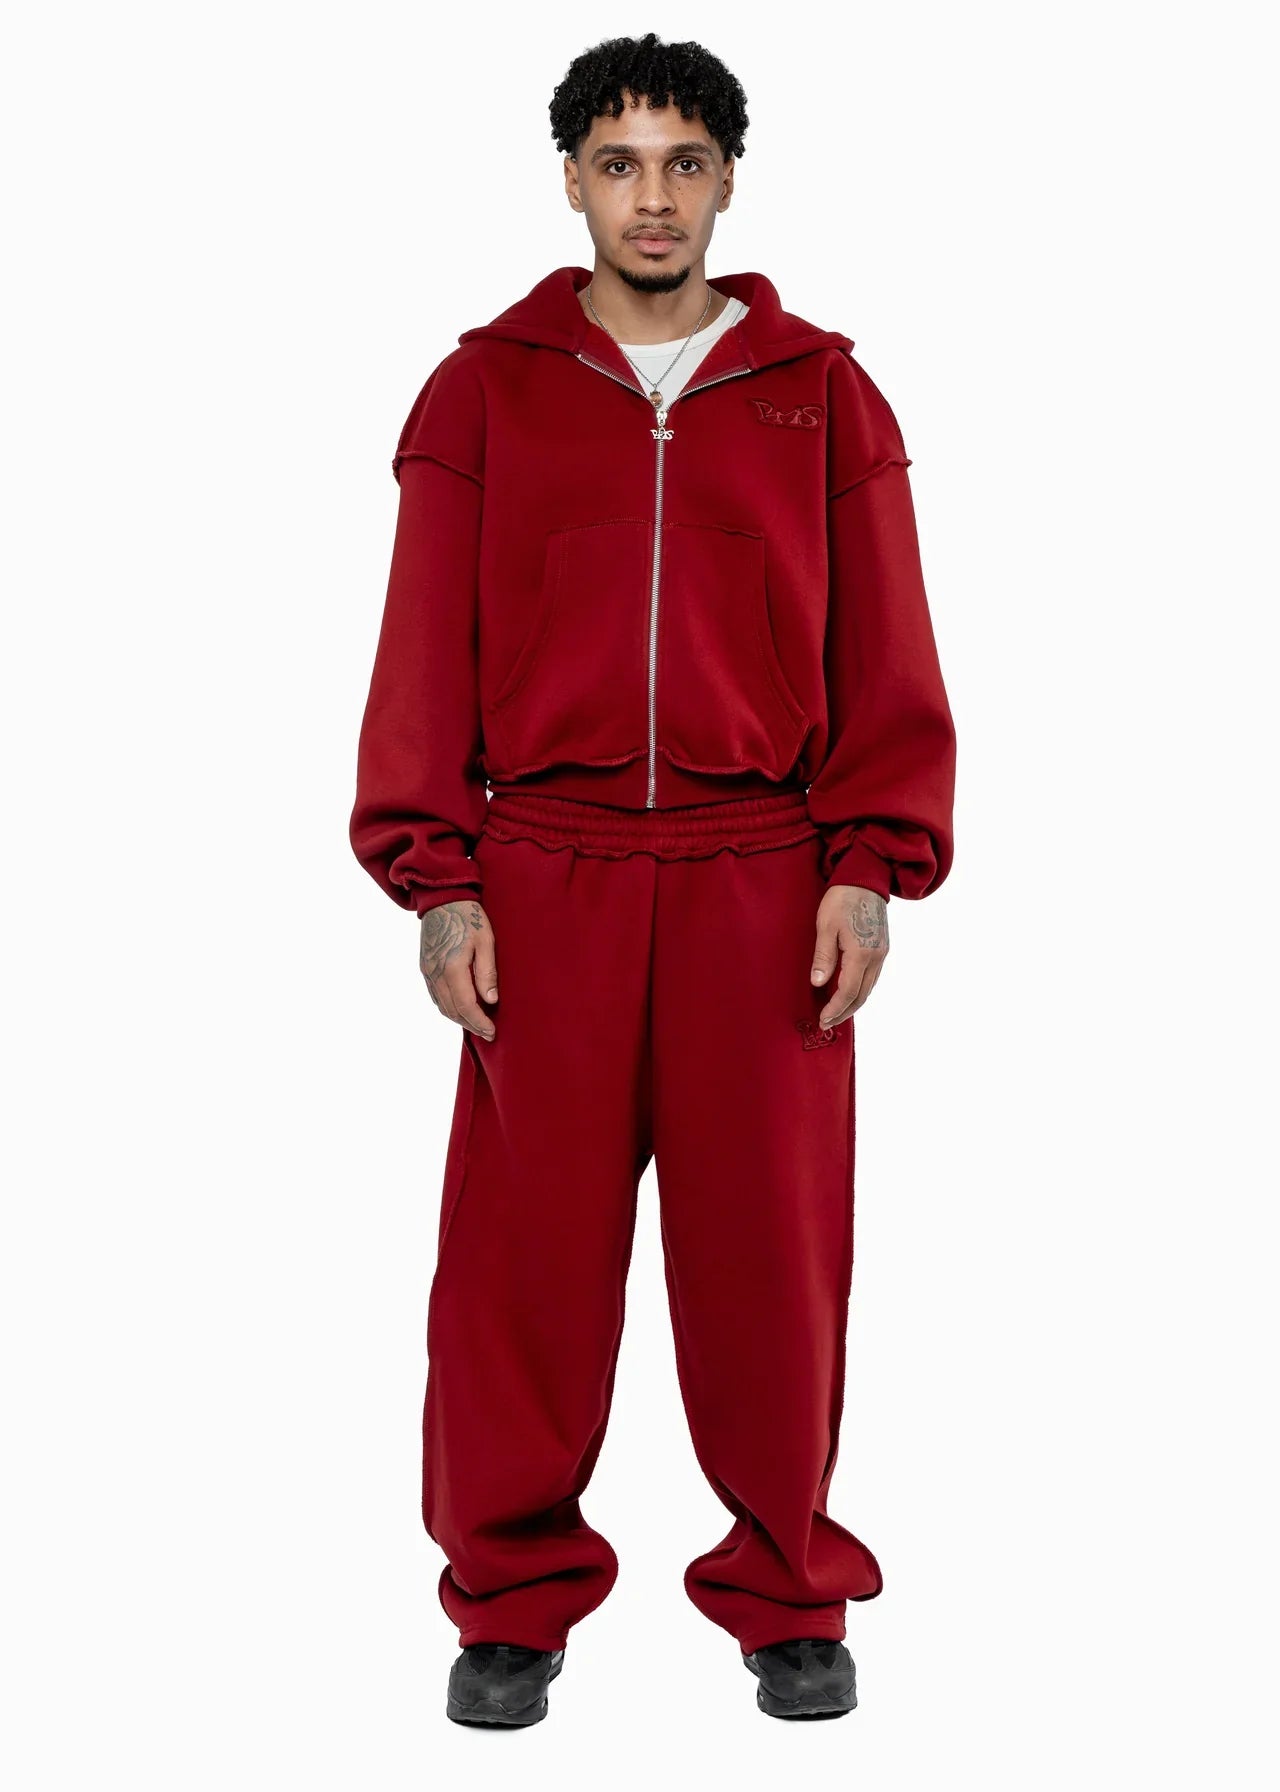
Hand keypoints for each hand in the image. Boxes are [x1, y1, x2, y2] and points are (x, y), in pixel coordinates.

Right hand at [419, 899, 498, 1038]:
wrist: (442, 899)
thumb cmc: (469, 917)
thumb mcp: (486, 941)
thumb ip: (487, 972)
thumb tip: (491, 1000)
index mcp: (452, 967)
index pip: (466, 1005)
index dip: (479, 1022)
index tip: (492, 1032)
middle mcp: (435, 973)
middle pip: (452, 1010)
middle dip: (470, 1024)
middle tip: (487, 1033)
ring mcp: (427, 971)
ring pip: (441, 1005)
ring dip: (458, 1019)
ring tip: (475, 1024)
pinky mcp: (424, 967)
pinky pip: (435, 995)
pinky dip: (447, 1007)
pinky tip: (459, 1009)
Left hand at [810, 885, 888, 1026]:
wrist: (866, 878)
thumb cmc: (842, 899)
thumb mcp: (825, 926)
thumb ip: (823, 957)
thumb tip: (817, 984)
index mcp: (861, 953)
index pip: (848, 992)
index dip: (834, 1009)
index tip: (822, 1019)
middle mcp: (876, 957)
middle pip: (861, 995)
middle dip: (844, 1012)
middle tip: (826, 1023)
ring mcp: (882, 953)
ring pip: (869, 988)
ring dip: (853, 1004)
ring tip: (836, 1013)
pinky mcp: (882, 947)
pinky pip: (872, 977)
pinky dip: (860, 990)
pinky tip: (849, 993)